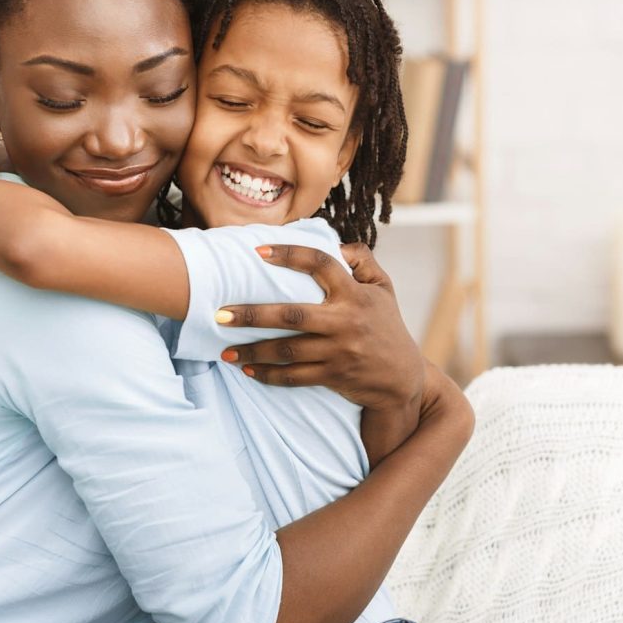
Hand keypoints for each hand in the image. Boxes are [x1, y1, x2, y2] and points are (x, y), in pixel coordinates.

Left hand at [216, 242, 424, 413]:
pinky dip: (269, 375)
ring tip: (224, 350)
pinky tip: (247, 370)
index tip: (258, 251)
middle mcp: (346, 321)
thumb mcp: (384, 289)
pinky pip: (295, 377)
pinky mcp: (334, 376)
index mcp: (355, 293)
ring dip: (253, 350)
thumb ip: (363, 260)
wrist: (402, 379)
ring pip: (287, 350)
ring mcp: (339, 351)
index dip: (289, 254)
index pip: (320, 264)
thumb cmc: (387, 326)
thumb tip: (336, 242)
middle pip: (291, 315)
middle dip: (252, 315)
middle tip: (220, 313)